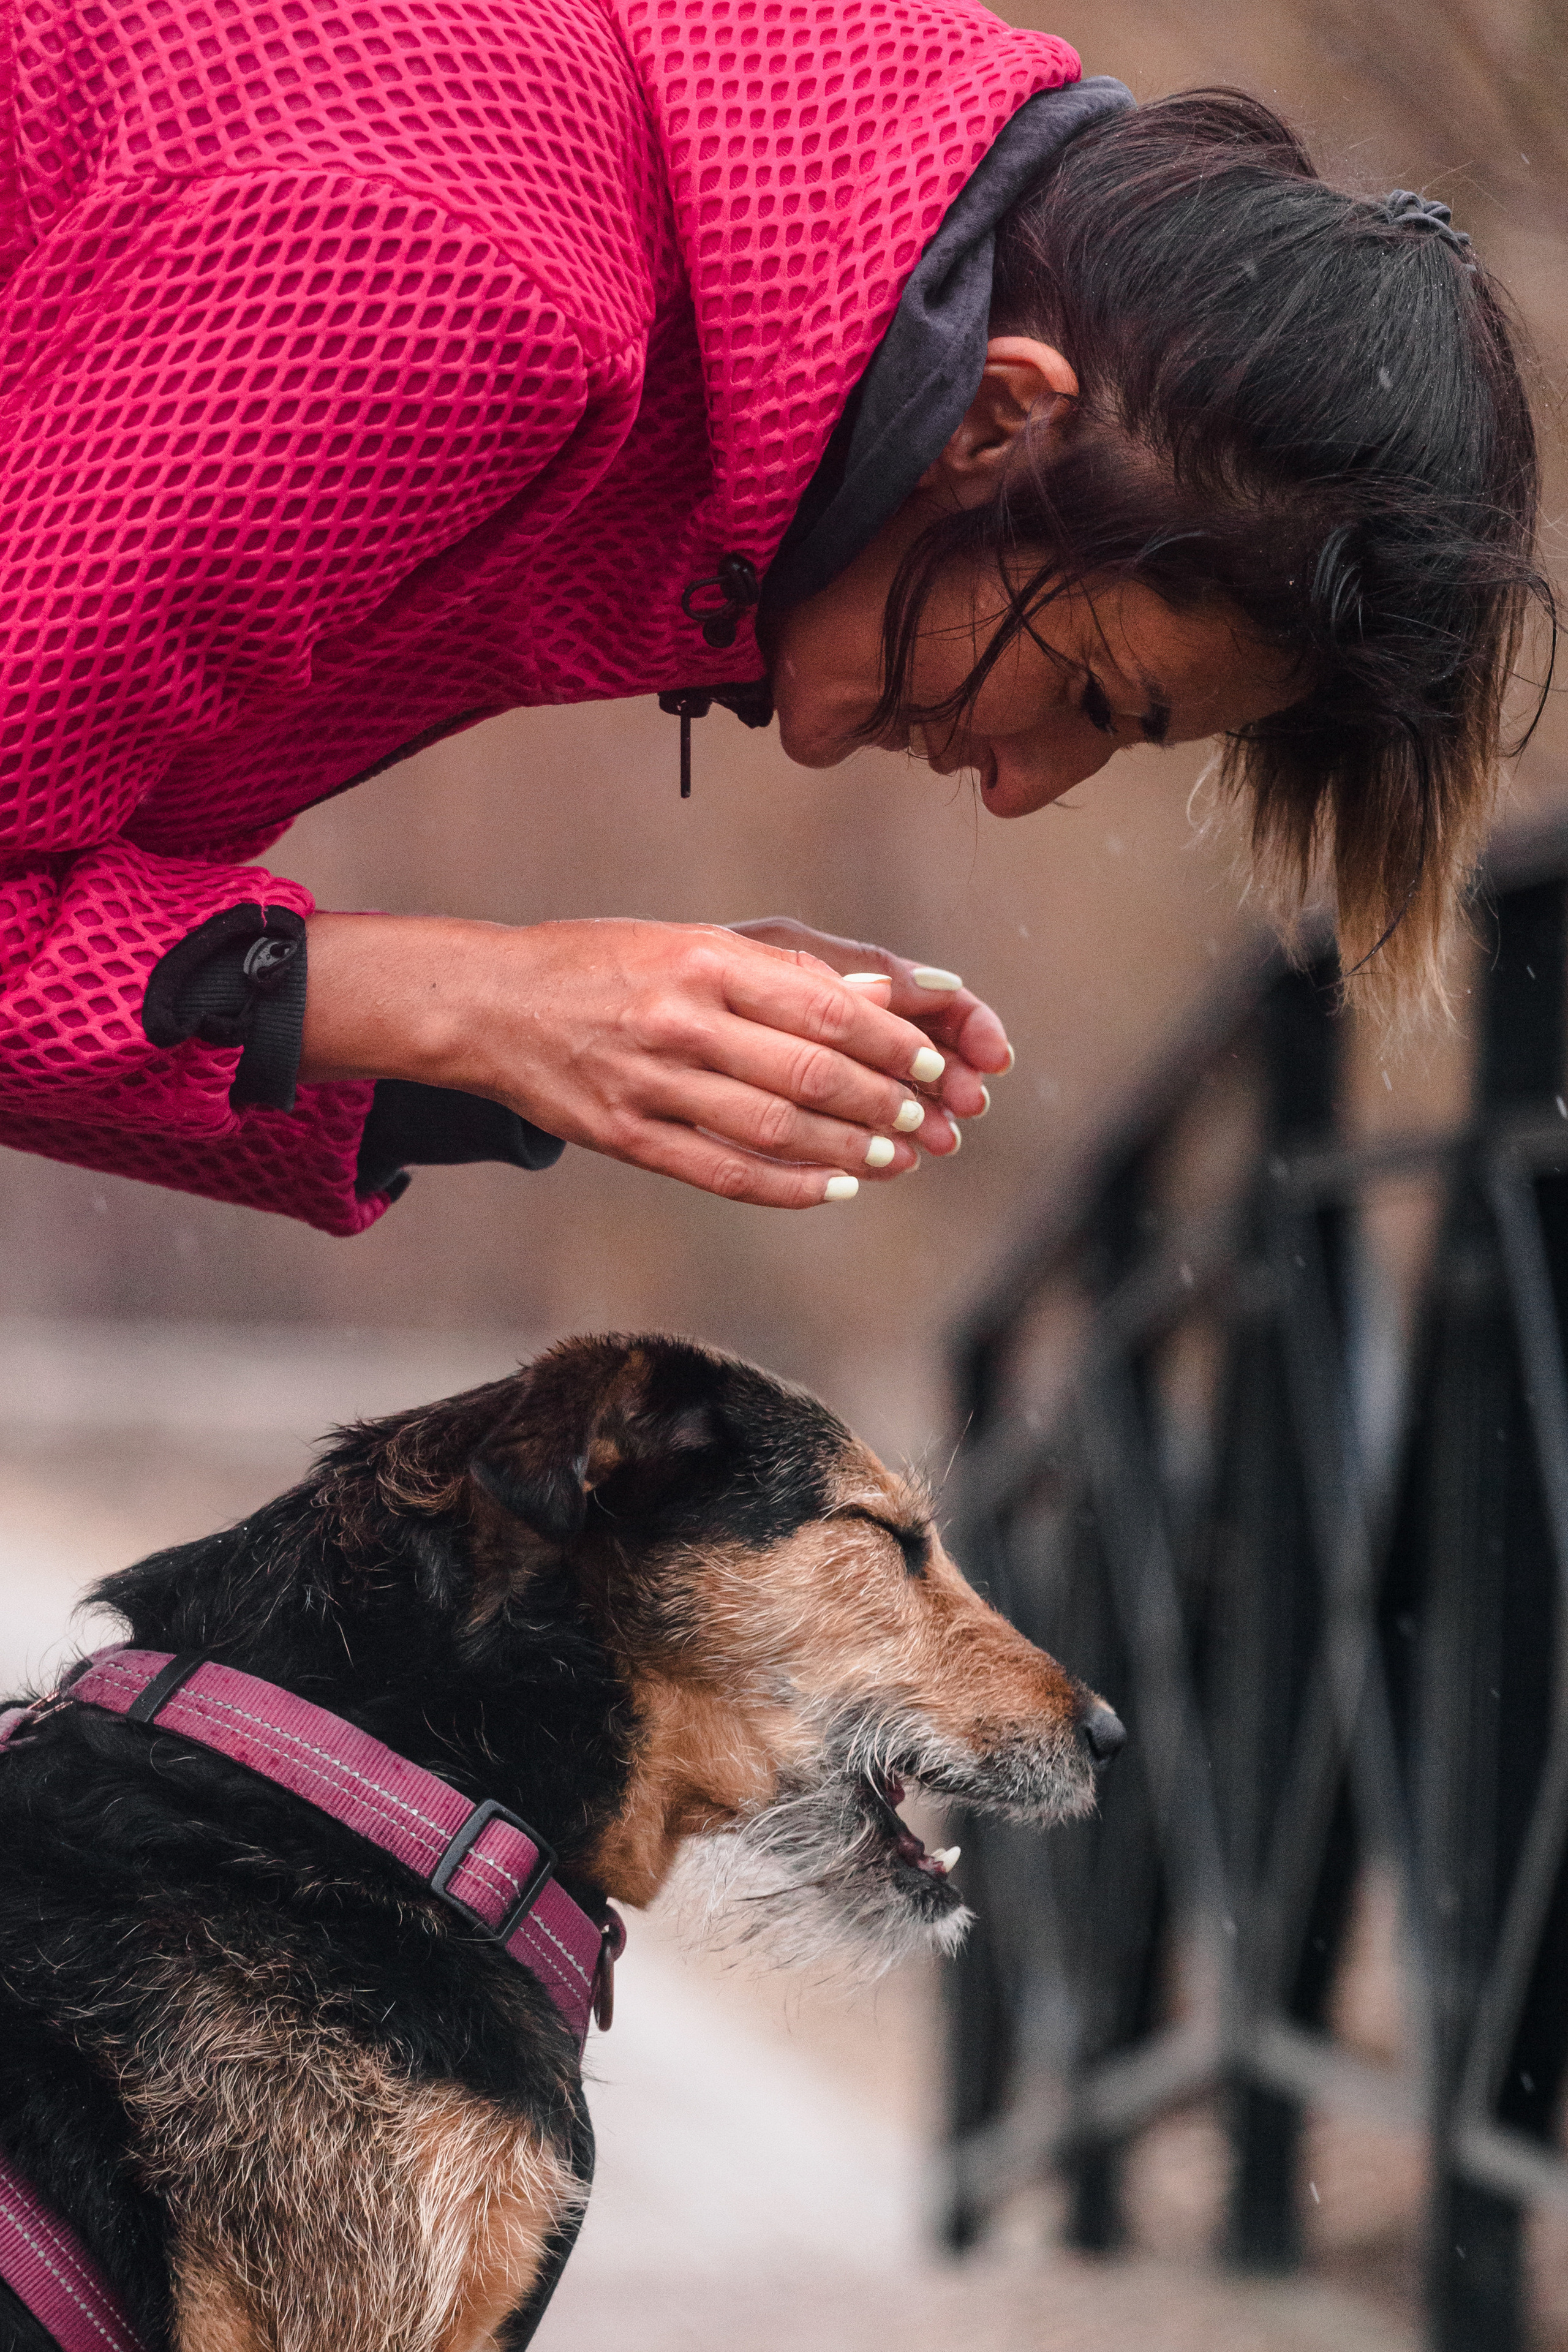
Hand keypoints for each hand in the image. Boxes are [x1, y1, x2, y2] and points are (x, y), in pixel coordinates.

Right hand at [300, 912, 983, 1208]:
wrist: (488, 1003)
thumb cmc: (603, 963)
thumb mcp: (688, 942)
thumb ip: (780, 971)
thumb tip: (879, 994)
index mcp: (701, 959)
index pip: (821, 1005)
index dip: (888, 1042)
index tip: (931, 1062)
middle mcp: (678, 1019)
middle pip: (807, 1073)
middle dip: (881, 1103)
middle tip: (925, 1117)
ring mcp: (648, 1083)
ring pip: (772, 1130)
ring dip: (847, 1151)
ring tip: (895, 1157)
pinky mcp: (624, 1136)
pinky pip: (722, 1173)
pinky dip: (789, 1187)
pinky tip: (834, 1189)